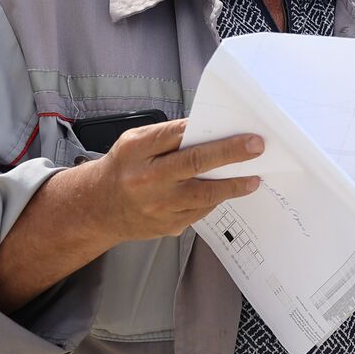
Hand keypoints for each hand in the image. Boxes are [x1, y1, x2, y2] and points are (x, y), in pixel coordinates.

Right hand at [82, 118, 263, 242]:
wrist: (98, 209)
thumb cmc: (123, 168)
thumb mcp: (135, 142)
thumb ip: (168, 135)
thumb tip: (209, 129)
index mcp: (137, 151)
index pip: (177, 135)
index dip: (209, 131)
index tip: (238, 128)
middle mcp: (147, 180)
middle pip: (194, 163)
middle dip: (230, 153)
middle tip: (256, 147)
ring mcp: (158, 206)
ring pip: (203, 194)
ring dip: (233, 185)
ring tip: (253, 177)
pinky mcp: (168, 225)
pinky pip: (200, 210)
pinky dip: (216, 199)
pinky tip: (228, 190)